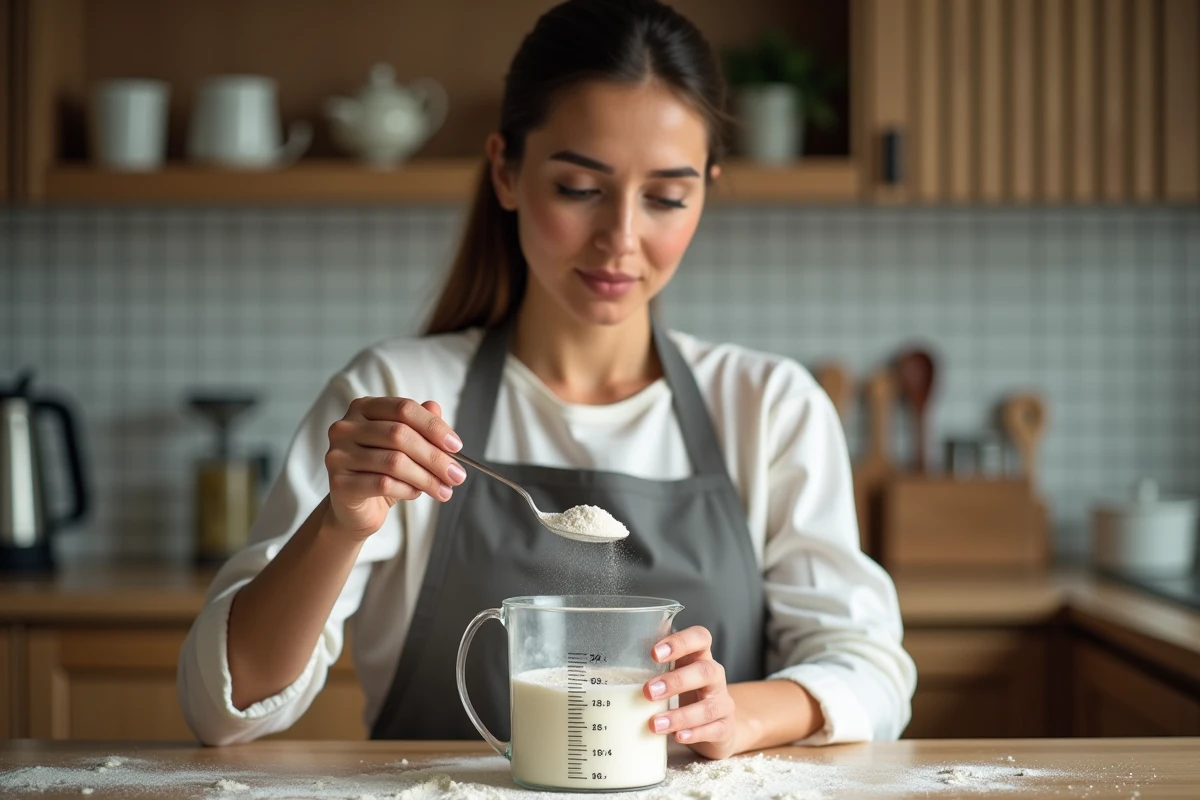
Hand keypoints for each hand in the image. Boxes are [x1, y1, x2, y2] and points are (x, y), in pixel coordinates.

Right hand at [323, 397, 464, 538]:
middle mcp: (346, 427)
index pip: (404, 409)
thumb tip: (437, 408)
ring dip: (426, 478)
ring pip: (394, 462)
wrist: (354, 508)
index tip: (457, 446)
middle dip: (435, 457)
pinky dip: (408, 490)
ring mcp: (338, 455)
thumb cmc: (381, 472)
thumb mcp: (405, 447)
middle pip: (400, 435)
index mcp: (363, 408)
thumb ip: (419, 426)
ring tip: (444, 490)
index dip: (434, 427)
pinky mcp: (339, 483)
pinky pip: (383, 484)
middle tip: (457, 475)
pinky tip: (417, 494)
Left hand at [643, 626, 737, 759]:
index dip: (680, 642)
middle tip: (648, 691)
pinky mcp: (725, 728)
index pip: (700, 637)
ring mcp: (723, 703)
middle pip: (705, 671)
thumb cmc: (687, 695)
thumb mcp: (672, 676)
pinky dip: (695, 733)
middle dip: (676, 681)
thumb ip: (650, 670)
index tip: (653, 653)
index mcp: (699, 657)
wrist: (718, 726)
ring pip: (709, 706)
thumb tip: (604, 671)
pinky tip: (678, 737)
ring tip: (654, 724)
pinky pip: (714, 729)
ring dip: (680, 715)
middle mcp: (715, 677)